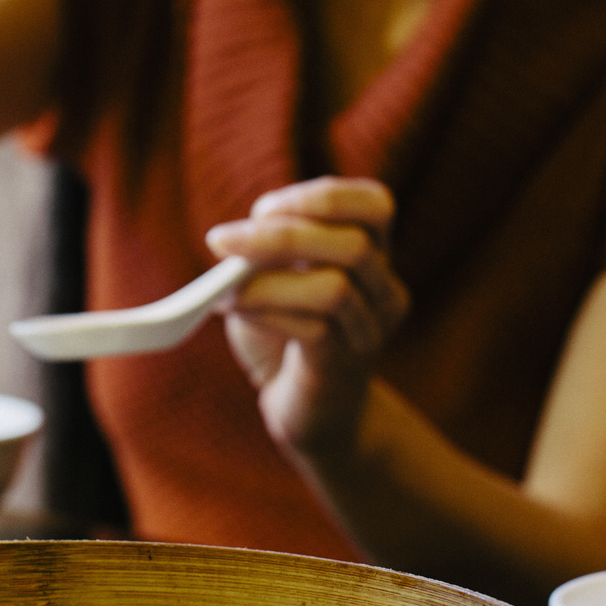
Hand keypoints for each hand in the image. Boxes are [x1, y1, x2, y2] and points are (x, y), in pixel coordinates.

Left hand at [206, 177, 407, 458]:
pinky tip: (232, 308)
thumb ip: (266, 252)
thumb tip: (235, 239)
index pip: (375, 205)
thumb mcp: (274, 276)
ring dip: (265, 279)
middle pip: (354, 244)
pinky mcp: (345, 366)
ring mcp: (372, 331)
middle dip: (281, 235)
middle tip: (220, 240)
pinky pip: (314, 329)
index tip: (263, 209)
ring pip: (335, 288)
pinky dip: (264, 310)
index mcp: (374, 253)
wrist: (305, 407)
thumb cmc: (284, 331)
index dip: (321, 198)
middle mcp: (384, 290)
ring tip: (223, 286)